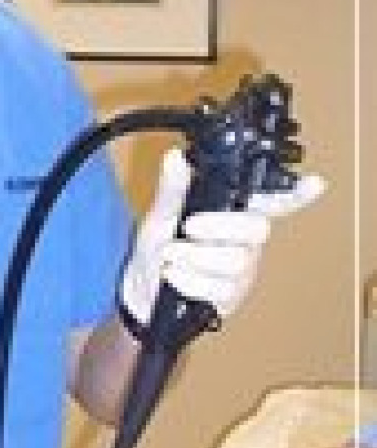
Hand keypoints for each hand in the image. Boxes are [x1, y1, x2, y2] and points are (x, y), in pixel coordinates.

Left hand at [119, 148, 325, 326]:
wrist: (140, 289)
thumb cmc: (159, 249)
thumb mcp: (161, 216)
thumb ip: (172, 190)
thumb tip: (175, 158)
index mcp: (232, 217)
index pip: (271, 204)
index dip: (294, 195)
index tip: (314, 183)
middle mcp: (243, 243)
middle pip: (258, 229)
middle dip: (219, 226)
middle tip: (189, 227)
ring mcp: (240, 272)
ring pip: (235, 261)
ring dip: (194, 256)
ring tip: (172, 255)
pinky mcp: (229, 297)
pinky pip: (219, 289)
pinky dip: (188, 280)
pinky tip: (174, 276)